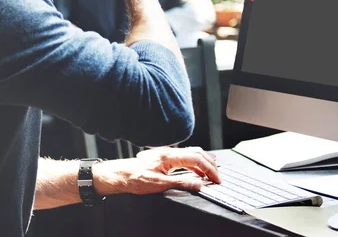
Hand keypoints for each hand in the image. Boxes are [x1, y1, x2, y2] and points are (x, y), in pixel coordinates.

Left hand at [93, 147, 219, 195]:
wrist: (119, 175)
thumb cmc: (134, 178)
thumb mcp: (158, 185)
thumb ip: (180, 183)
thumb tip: (198, 184)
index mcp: (170, 156)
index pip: (197, 159)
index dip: (209, 169)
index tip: (216, 179)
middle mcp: (169, 152)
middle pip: (197, 153)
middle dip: (210, 164)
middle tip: (218, 176)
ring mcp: (167, 154)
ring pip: (191, 153)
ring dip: (203, 162)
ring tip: (211, 172)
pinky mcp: (164, 158)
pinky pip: (185, 157)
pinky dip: (195, 163)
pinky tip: (196, 171)